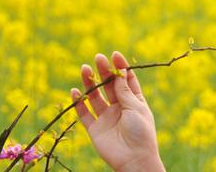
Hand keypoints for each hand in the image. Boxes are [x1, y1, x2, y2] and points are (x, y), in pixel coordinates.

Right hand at [71, 51, 164, 171]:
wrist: (134, 160)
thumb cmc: (141, 132)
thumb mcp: (135, 108)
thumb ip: (124, 92)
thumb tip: (119, 73)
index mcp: (135, 101)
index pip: (126, 81)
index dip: (121, 68)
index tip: (114, 55)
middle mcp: (120, 108)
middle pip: (110, 86)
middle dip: (104, 72)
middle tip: (98, 58)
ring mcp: (107, 118)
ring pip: (95, 97)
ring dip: (90, 83)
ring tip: (84, 68)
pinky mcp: (95, 129)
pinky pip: (84, 114)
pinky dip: (79, 103)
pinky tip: (74, 91)